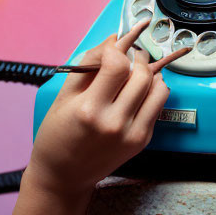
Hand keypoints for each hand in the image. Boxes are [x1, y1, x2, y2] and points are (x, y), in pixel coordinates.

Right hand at [24, 20, 189, 198]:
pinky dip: (153, 90)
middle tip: (127, 55)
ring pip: (157, 87)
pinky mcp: (142, 140)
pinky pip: (158, 104)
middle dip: (136, 57)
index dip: (116, 50)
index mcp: (90, 110)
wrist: (63, 176)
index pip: (117, 65)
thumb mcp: (64, 95)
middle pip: (142, 74)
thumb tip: (114, 38)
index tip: (110, 50)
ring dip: (149, 72)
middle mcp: (114, 123)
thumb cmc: (57, 135)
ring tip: (134, 70)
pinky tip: (138, 89)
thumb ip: (88, 64)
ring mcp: (132, 134)